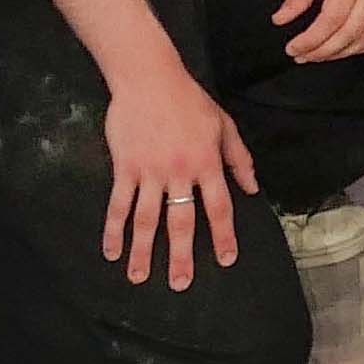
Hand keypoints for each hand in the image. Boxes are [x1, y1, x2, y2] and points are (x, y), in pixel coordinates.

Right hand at [101, 54, 258, 287]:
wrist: (149, 78)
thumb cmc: (189, 100)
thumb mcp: (223, 124)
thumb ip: (238, 157)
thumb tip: (252, 188)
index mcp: (206, 162)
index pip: (219, 205)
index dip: (223, 234)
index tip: (226, 260)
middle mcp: (180, 172)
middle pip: (182, 220)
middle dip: (181, 255)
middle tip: (180, 285)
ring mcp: (150, 172)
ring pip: (147, 219)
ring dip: (142, 251)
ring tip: (138, 277)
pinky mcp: (125, 168)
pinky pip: (118, 204)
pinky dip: (113, 230)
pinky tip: (110, 251)